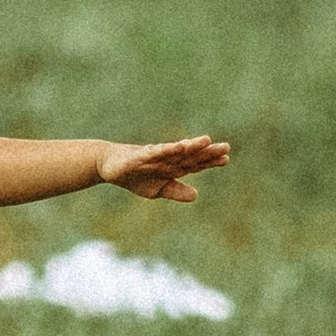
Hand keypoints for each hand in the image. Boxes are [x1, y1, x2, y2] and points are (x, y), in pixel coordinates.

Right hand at [97, 134, 229, 200]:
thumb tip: (196, 195)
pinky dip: (168, 149)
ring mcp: (155, 156)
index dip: (210, 161)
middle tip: (226, 146)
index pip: (195, 164)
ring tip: (206, 140)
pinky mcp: (141, 156)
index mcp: (172, 167)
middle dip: (207, 152)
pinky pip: (157, 152)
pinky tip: (180, 146)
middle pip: (190, 156)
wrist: (109, 166)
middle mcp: (167, 159)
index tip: (226, 158)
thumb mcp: (157, 189)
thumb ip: (176, 191)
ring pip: (176, 151)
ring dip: (191, 146)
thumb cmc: (134, 176)